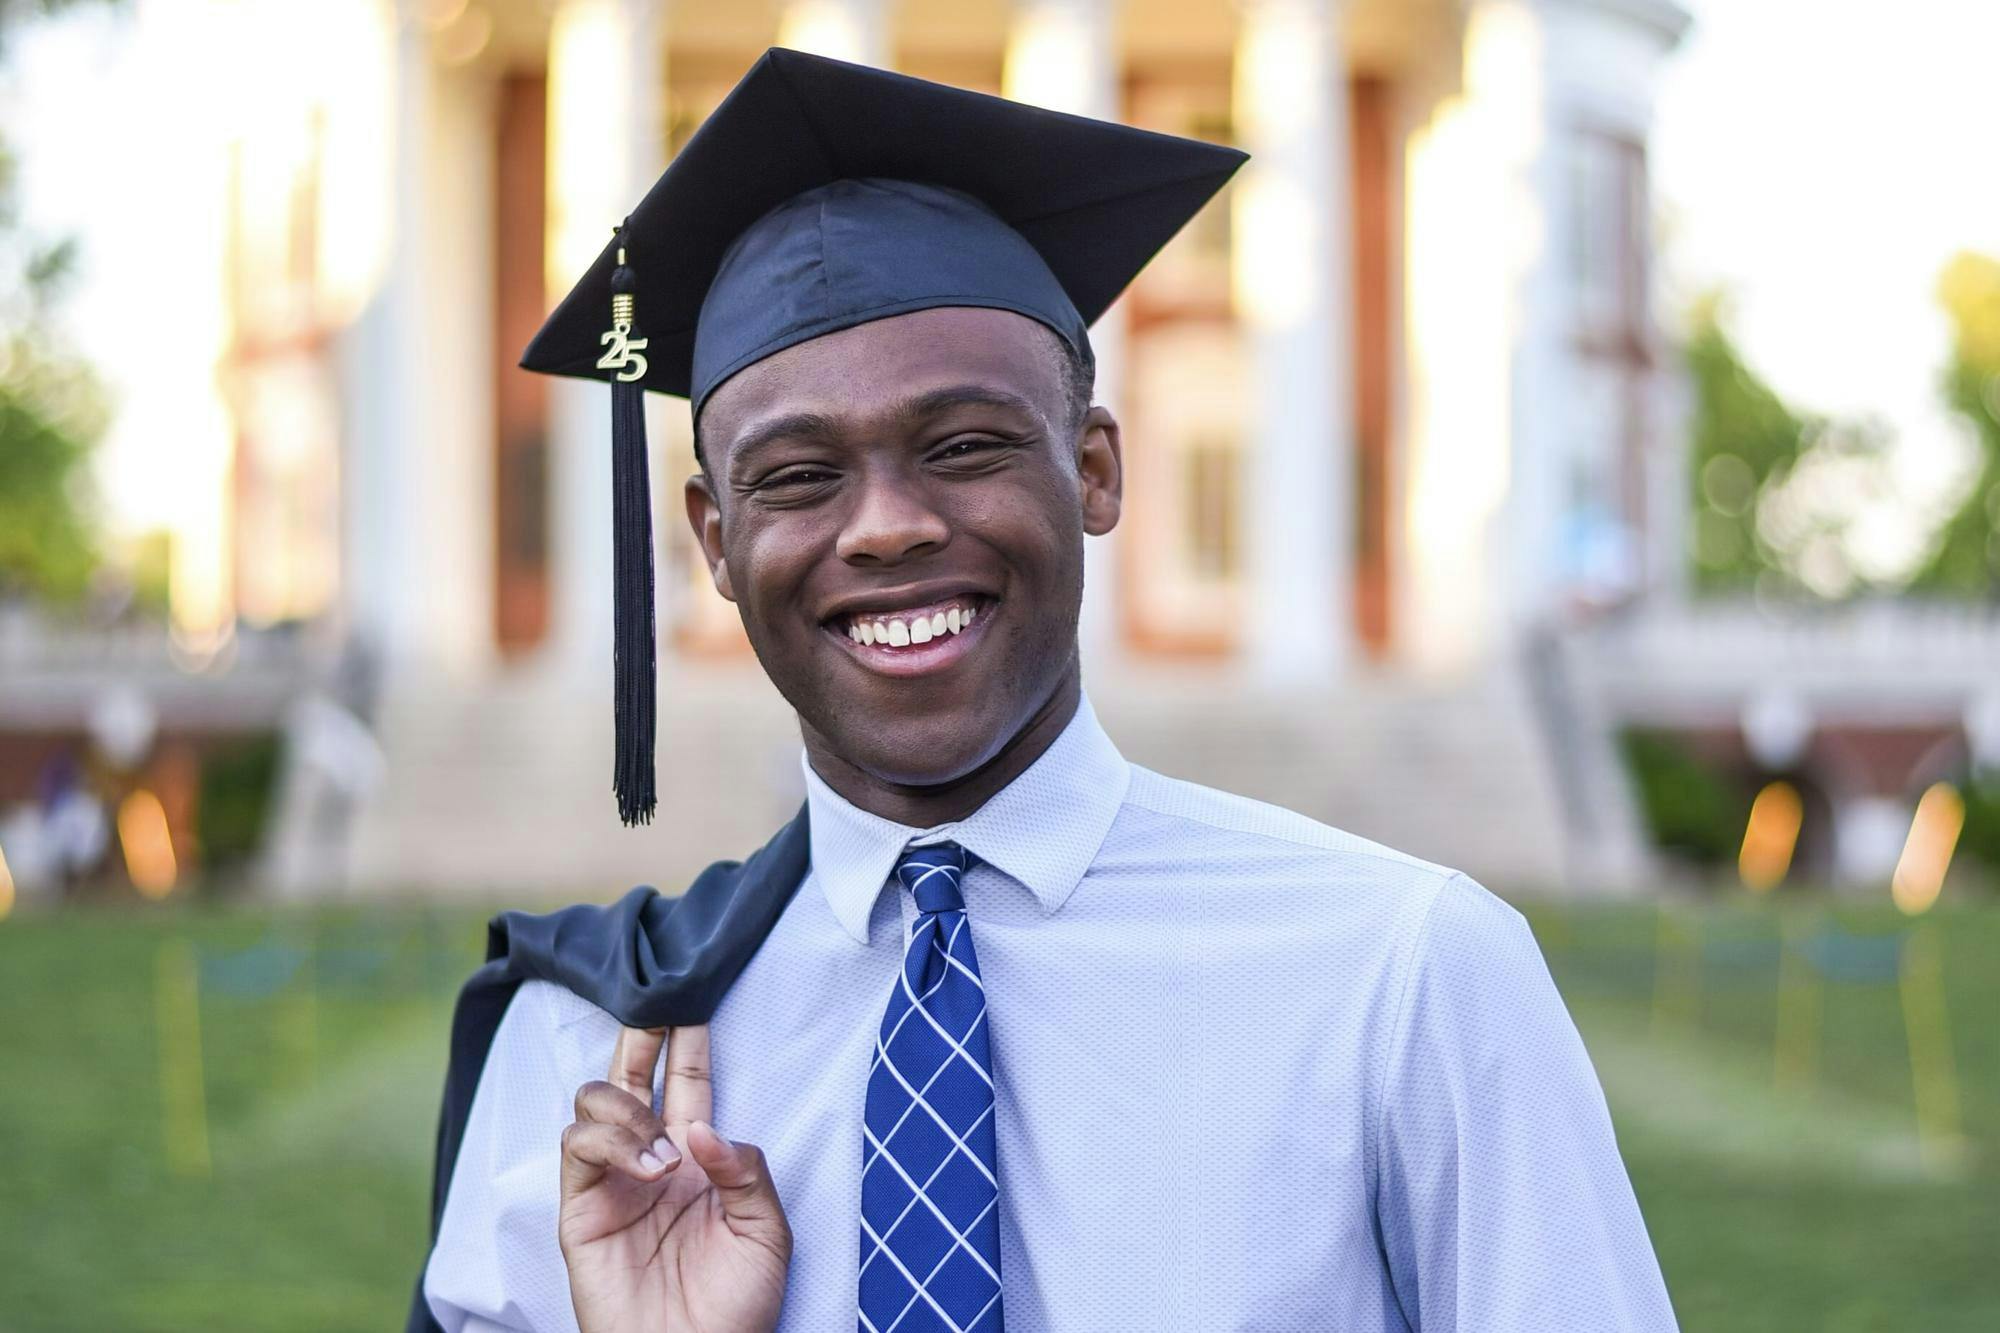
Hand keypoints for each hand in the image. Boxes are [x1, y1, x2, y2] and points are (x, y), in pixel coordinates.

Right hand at [558, 1024, 792, 1332]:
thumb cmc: (737, 1306)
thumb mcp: (767, 1231)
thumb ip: (746, 1171)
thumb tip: (703, 1128)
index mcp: (698, 1158)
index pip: (687, 1082)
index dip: (687, 1041)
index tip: (692, 998)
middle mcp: (650, 1159)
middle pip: (632, 1075)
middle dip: (640, 1035)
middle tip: (655, 1006)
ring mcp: (611, 1181)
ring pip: (595, 1100)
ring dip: (629, 1108)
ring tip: (664, 1156)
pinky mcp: (580, 1209)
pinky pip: (576, 1146)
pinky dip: (610, 1142)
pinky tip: (648, 1168)